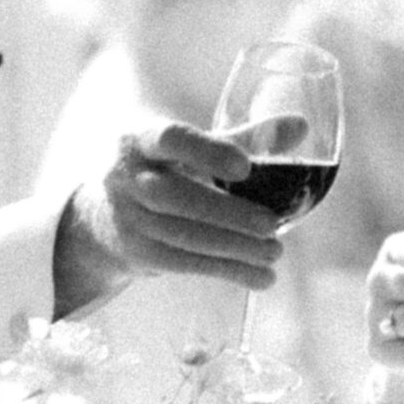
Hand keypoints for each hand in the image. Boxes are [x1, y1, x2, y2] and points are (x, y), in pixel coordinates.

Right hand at [54, 120, 285, 315]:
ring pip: (183, 235)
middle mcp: (127, 176)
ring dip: (234, 247)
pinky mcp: (138, 252)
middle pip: (176, 196)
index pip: (169, 139)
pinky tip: (261, 277)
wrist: (102, 215)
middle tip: (273, 225)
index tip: (245, 167)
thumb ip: (244, 138)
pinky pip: (185, 264)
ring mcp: (129, 217)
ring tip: (275, 252)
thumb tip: (300, 125)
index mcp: (142, 138)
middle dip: (227, 213)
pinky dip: (227, 271)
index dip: (206, 152)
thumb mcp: (192, 149)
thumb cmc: (163, 171)